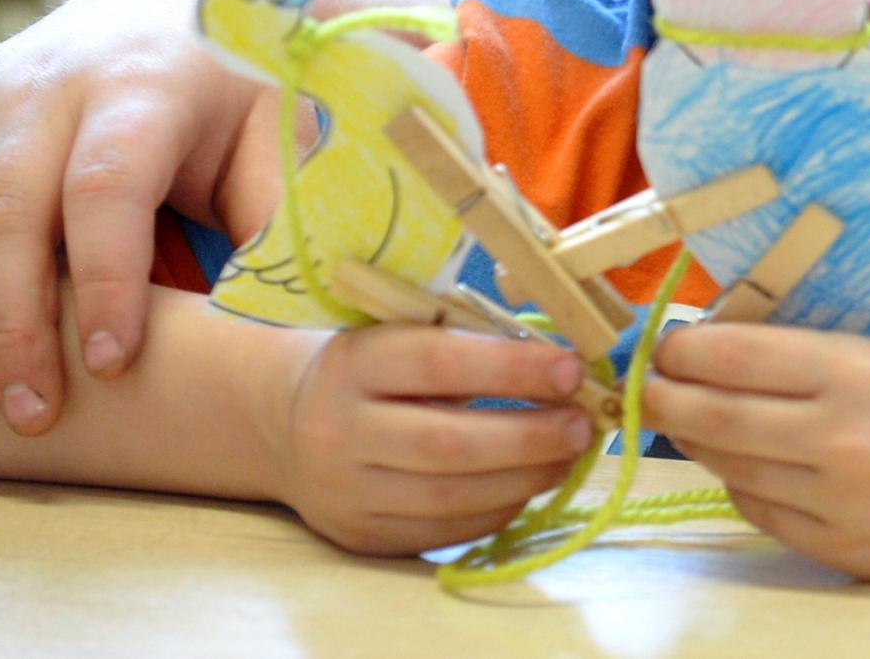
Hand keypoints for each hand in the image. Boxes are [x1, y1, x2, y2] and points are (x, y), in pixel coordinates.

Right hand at [0, 0, 274, 436]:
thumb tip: (283, 316)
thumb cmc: (239, 94)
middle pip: (6, 210)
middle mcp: (52, 82)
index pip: (108, 186)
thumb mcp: (284, 138)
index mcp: (148, 86)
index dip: (105, 281)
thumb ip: (282, 217)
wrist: (173, 7)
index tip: (113, 364)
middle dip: (14, 322)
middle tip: (34, 410)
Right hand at [270, 324, 601, 556]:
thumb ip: (470, 345)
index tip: (570, 370)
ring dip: (523, 479)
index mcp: (356, 362)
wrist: (286, 422)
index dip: (512, 369)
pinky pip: (441, 533)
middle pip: (447, 444)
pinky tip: (529, 487)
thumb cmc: (372, 366)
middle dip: (528, 437)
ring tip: (568, 457)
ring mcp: (346, 491)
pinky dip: (496, 511)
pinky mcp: (360, 534)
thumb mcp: (402, 334)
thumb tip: (562, 370)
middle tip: (583, 425)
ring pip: (448, 498)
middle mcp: (340, 430)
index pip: (441, 365)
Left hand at [644, 324, 869, 579]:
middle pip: (715, 418)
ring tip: (691, 422)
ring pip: (731, 470)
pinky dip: (745, 485)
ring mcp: (843, 502)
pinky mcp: (847, 550)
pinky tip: (749, 465)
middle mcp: (843, 438)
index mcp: (855, 369)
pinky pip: (763, 513)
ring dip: (700, 444)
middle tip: (649, 387)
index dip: (682, 350)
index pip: (732, 357)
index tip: (665, 344)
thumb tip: (713, 345)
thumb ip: (808, 350)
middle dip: (667, 400)